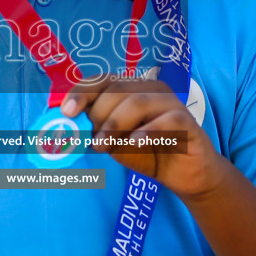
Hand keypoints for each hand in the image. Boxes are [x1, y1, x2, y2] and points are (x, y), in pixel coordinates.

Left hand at [59, 74, 232, 202]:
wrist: (185, 175)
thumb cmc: (148, 154)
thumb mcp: (116, 142)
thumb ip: (96, 130)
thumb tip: (69, 125)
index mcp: (132, 88)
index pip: (101, 80)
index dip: (81, 92)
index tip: (66, 111)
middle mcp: (151, 89)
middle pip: (116, 90)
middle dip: (99, 115)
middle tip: (94, 142)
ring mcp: (171, 103)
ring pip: (137, 102)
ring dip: (115, 124)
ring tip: (104, 146)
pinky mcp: (188, 121)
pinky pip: (166, 120)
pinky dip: (146, 132)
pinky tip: (134, 143)